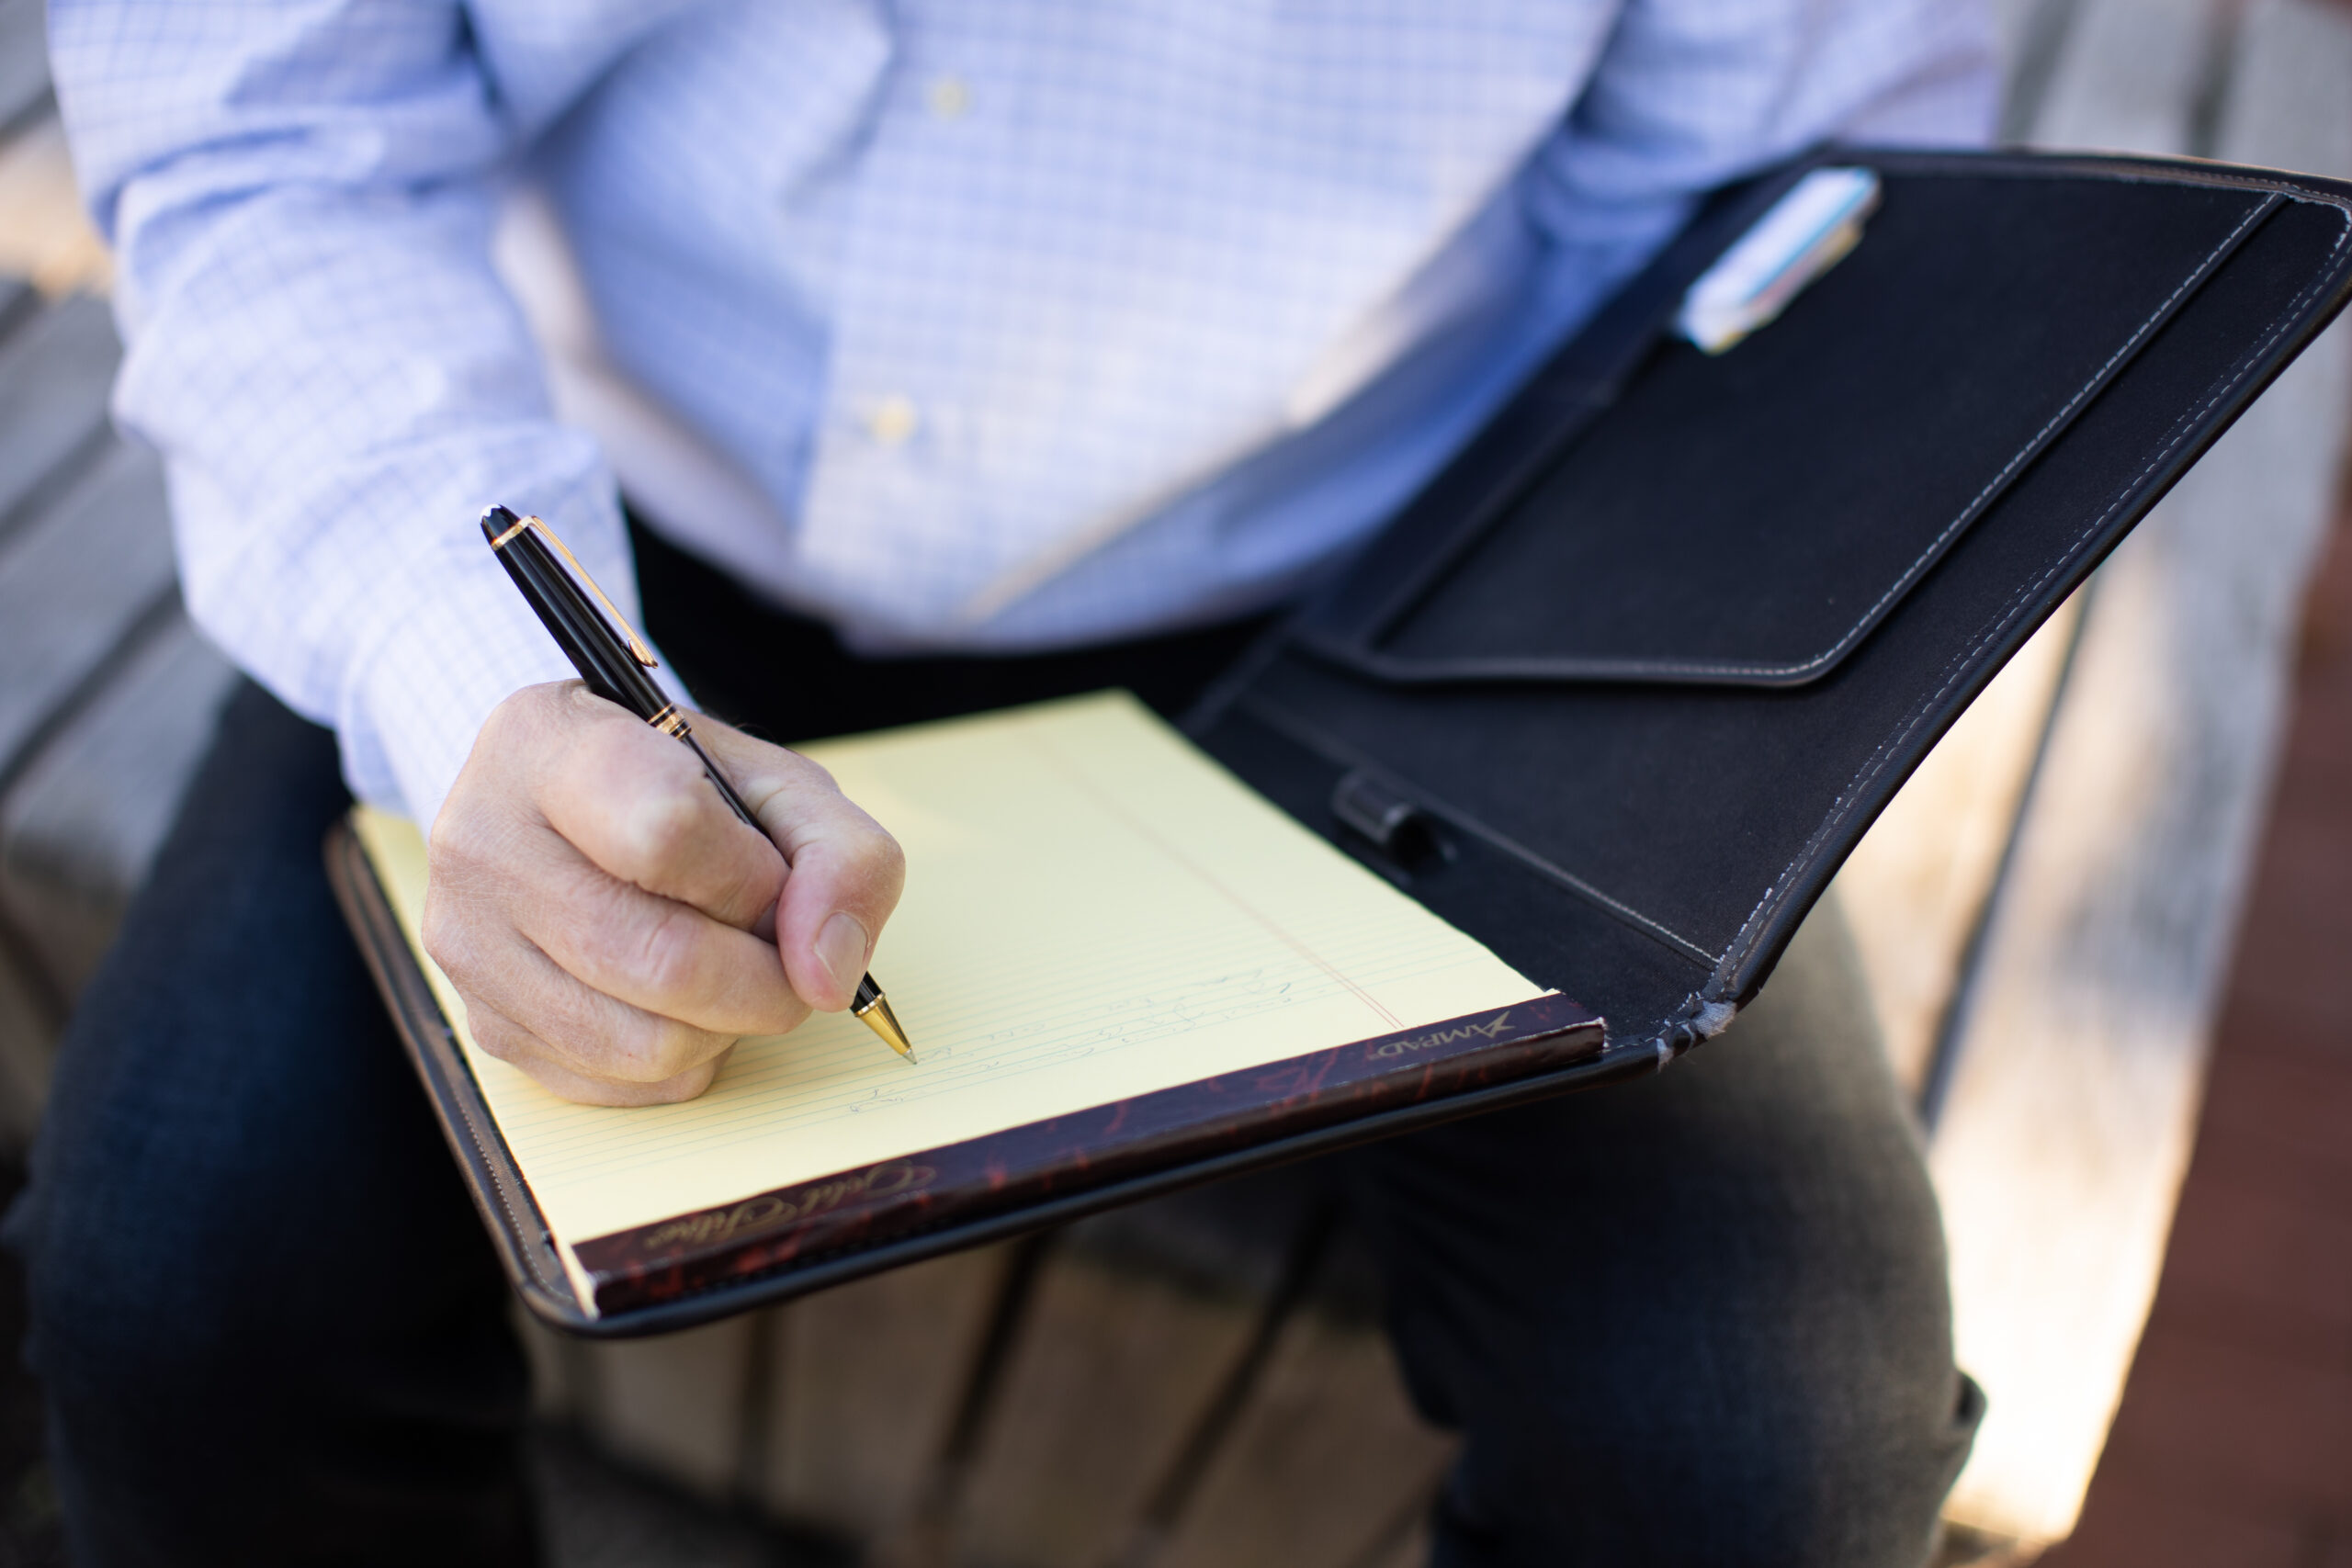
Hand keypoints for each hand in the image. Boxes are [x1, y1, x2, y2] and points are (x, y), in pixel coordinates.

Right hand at [421, 682, 904, 1105]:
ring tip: (730, 967)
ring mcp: (469, 942)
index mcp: (545, 742)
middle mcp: (482, 840)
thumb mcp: (779, 784)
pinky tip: (681, 1001)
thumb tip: (826, 974)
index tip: (771, 877)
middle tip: (786, 955)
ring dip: (728, 1025)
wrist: (575, 812)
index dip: (752, 876)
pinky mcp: (485, 1024)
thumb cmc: (680, 789)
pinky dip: (685, 1059)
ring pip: (644, 1042)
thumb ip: (841, 855)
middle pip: (659, 959)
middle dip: (765, 978)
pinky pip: (620, 1083)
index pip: (665, 830)